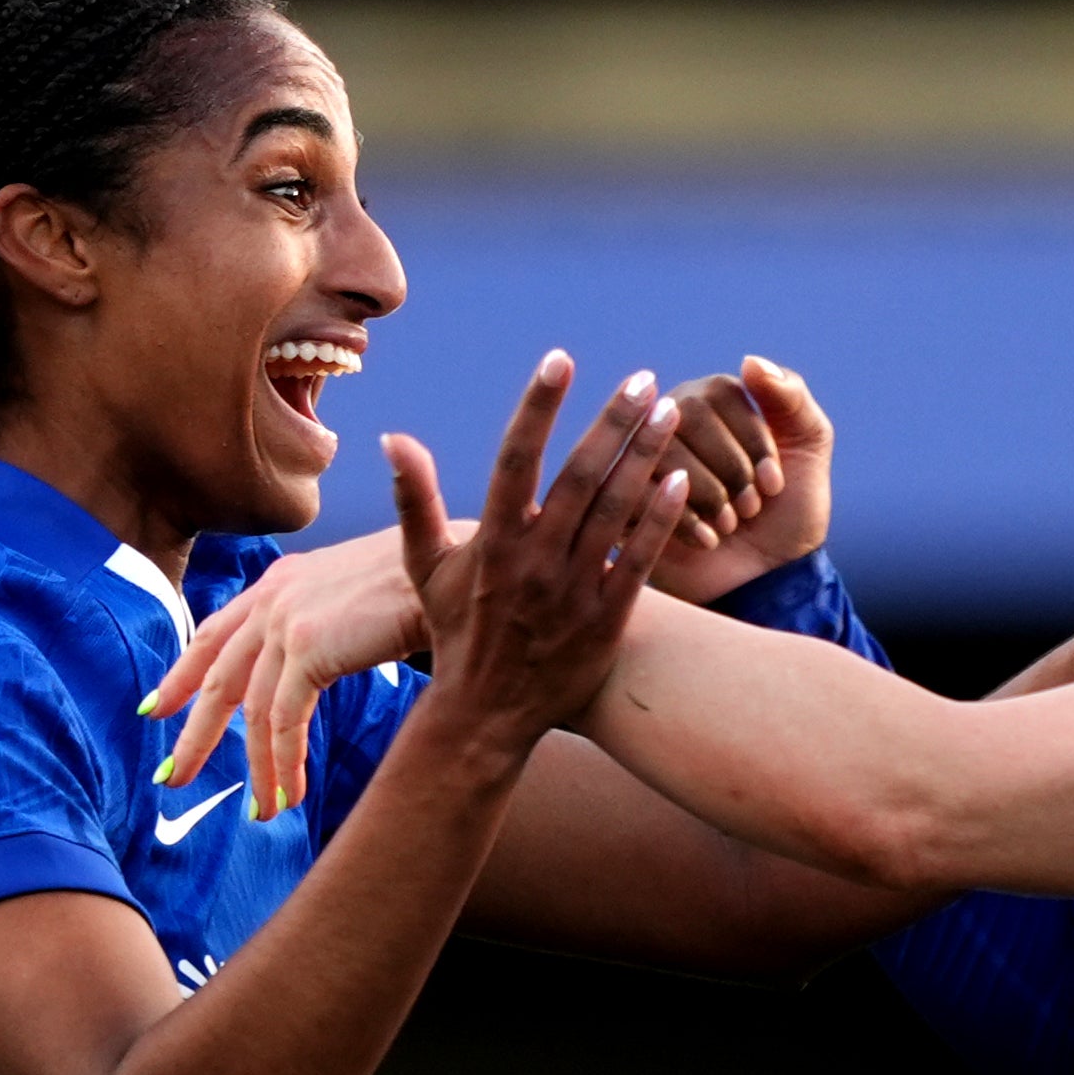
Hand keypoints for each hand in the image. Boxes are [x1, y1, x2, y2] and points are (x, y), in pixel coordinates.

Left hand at [145, 526, 453, 814]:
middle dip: (195, 732)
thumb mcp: (360, 600)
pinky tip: (288, 797)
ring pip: (251, 711)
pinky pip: (283, 722)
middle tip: (174, 776)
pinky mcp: (307, 648)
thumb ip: (327, 627)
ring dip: (258, 769)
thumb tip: (317, 665)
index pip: (216, 634)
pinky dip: (284, 765)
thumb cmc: (429, 585)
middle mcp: (273, 597)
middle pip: (217, 676)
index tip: (158, 708)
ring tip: (261, 813)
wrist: (462, 569)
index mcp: (281, 583)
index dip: (183, 674)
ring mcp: (286, 620)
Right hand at [391, 352, 699, 755]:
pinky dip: (659, 520)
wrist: (487, 715)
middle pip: (580, 475)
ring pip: (616, 511)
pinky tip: (680, 481)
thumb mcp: (427, 569)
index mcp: (492, 540)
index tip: (560, 359)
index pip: (516, 457)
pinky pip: (639, 561)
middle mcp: (534, 560)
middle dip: (614, 421)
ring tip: (670, 412)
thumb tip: (392, 437)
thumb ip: (414, 500)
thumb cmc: (458, 633)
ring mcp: (573, 590)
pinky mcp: (606, 620)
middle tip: (644, 378)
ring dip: (646, 458)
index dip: (538, 406)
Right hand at [650, 358, 834, 603]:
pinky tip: (709, 540)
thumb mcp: (809, 447)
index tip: (776, 482)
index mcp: (710, 399)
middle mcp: (670, 422)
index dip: (754, 439)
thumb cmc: (789, 511)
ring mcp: (644, 464)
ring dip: (711, 496)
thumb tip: (749, 361)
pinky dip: (686, 523)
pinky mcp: (627, 506)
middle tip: (751, 507)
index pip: (721, 393)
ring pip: (664, 455)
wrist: (769, 580)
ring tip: (732, 524)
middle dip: (731, 469)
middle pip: (687, 418)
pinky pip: (641, 497)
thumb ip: (791, 397)